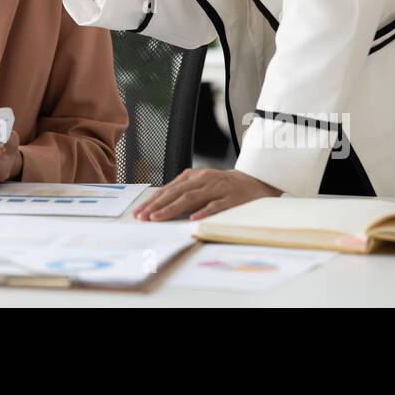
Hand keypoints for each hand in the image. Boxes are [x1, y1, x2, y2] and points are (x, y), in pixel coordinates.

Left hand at [132, 169, 281, 220]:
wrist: (255, 181)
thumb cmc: (224, 187)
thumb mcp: (202, 185)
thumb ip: (184, 193)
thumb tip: (161, 207)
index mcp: (194, 176)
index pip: (168, 189)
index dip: (153, 200)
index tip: (139, 212)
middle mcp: (203, 179)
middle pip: (176, 193)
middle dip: (157, 205)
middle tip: (143, 217)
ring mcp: (217, 188)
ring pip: (191, 197)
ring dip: (173, 208)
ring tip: (159, 218)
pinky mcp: (231, 197)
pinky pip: (216, 205)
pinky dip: (204, 211)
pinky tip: (193, 218)